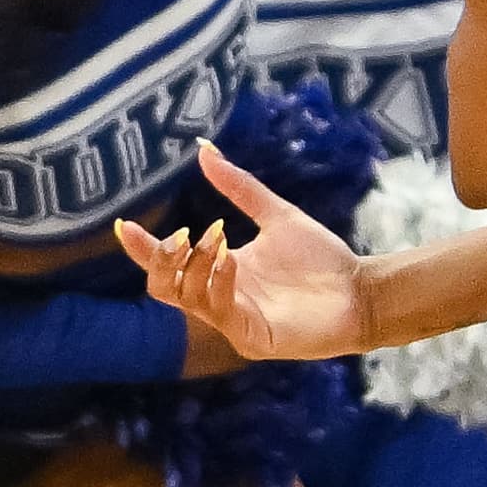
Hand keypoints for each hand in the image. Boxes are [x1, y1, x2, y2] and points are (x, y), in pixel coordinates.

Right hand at [119, 141, 378, 360]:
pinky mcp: (254, 338)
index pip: (169, 266)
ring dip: (197, 265)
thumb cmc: (322, 260)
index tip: (125, 225)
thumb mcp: (276, 215)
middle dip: (163, 260)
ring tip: (216, 238)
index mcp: (220, 272)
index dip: (144, 249)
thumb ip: (239, 187)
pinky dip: (220, 282)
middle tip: (181, 234)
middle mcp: (220, 299)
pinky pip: (222, 312)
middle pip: (164, 288)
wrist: (361, 291)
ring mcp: (235, 322)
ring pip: (189, 299)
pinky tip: (231, 258)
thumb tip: (204, 149)